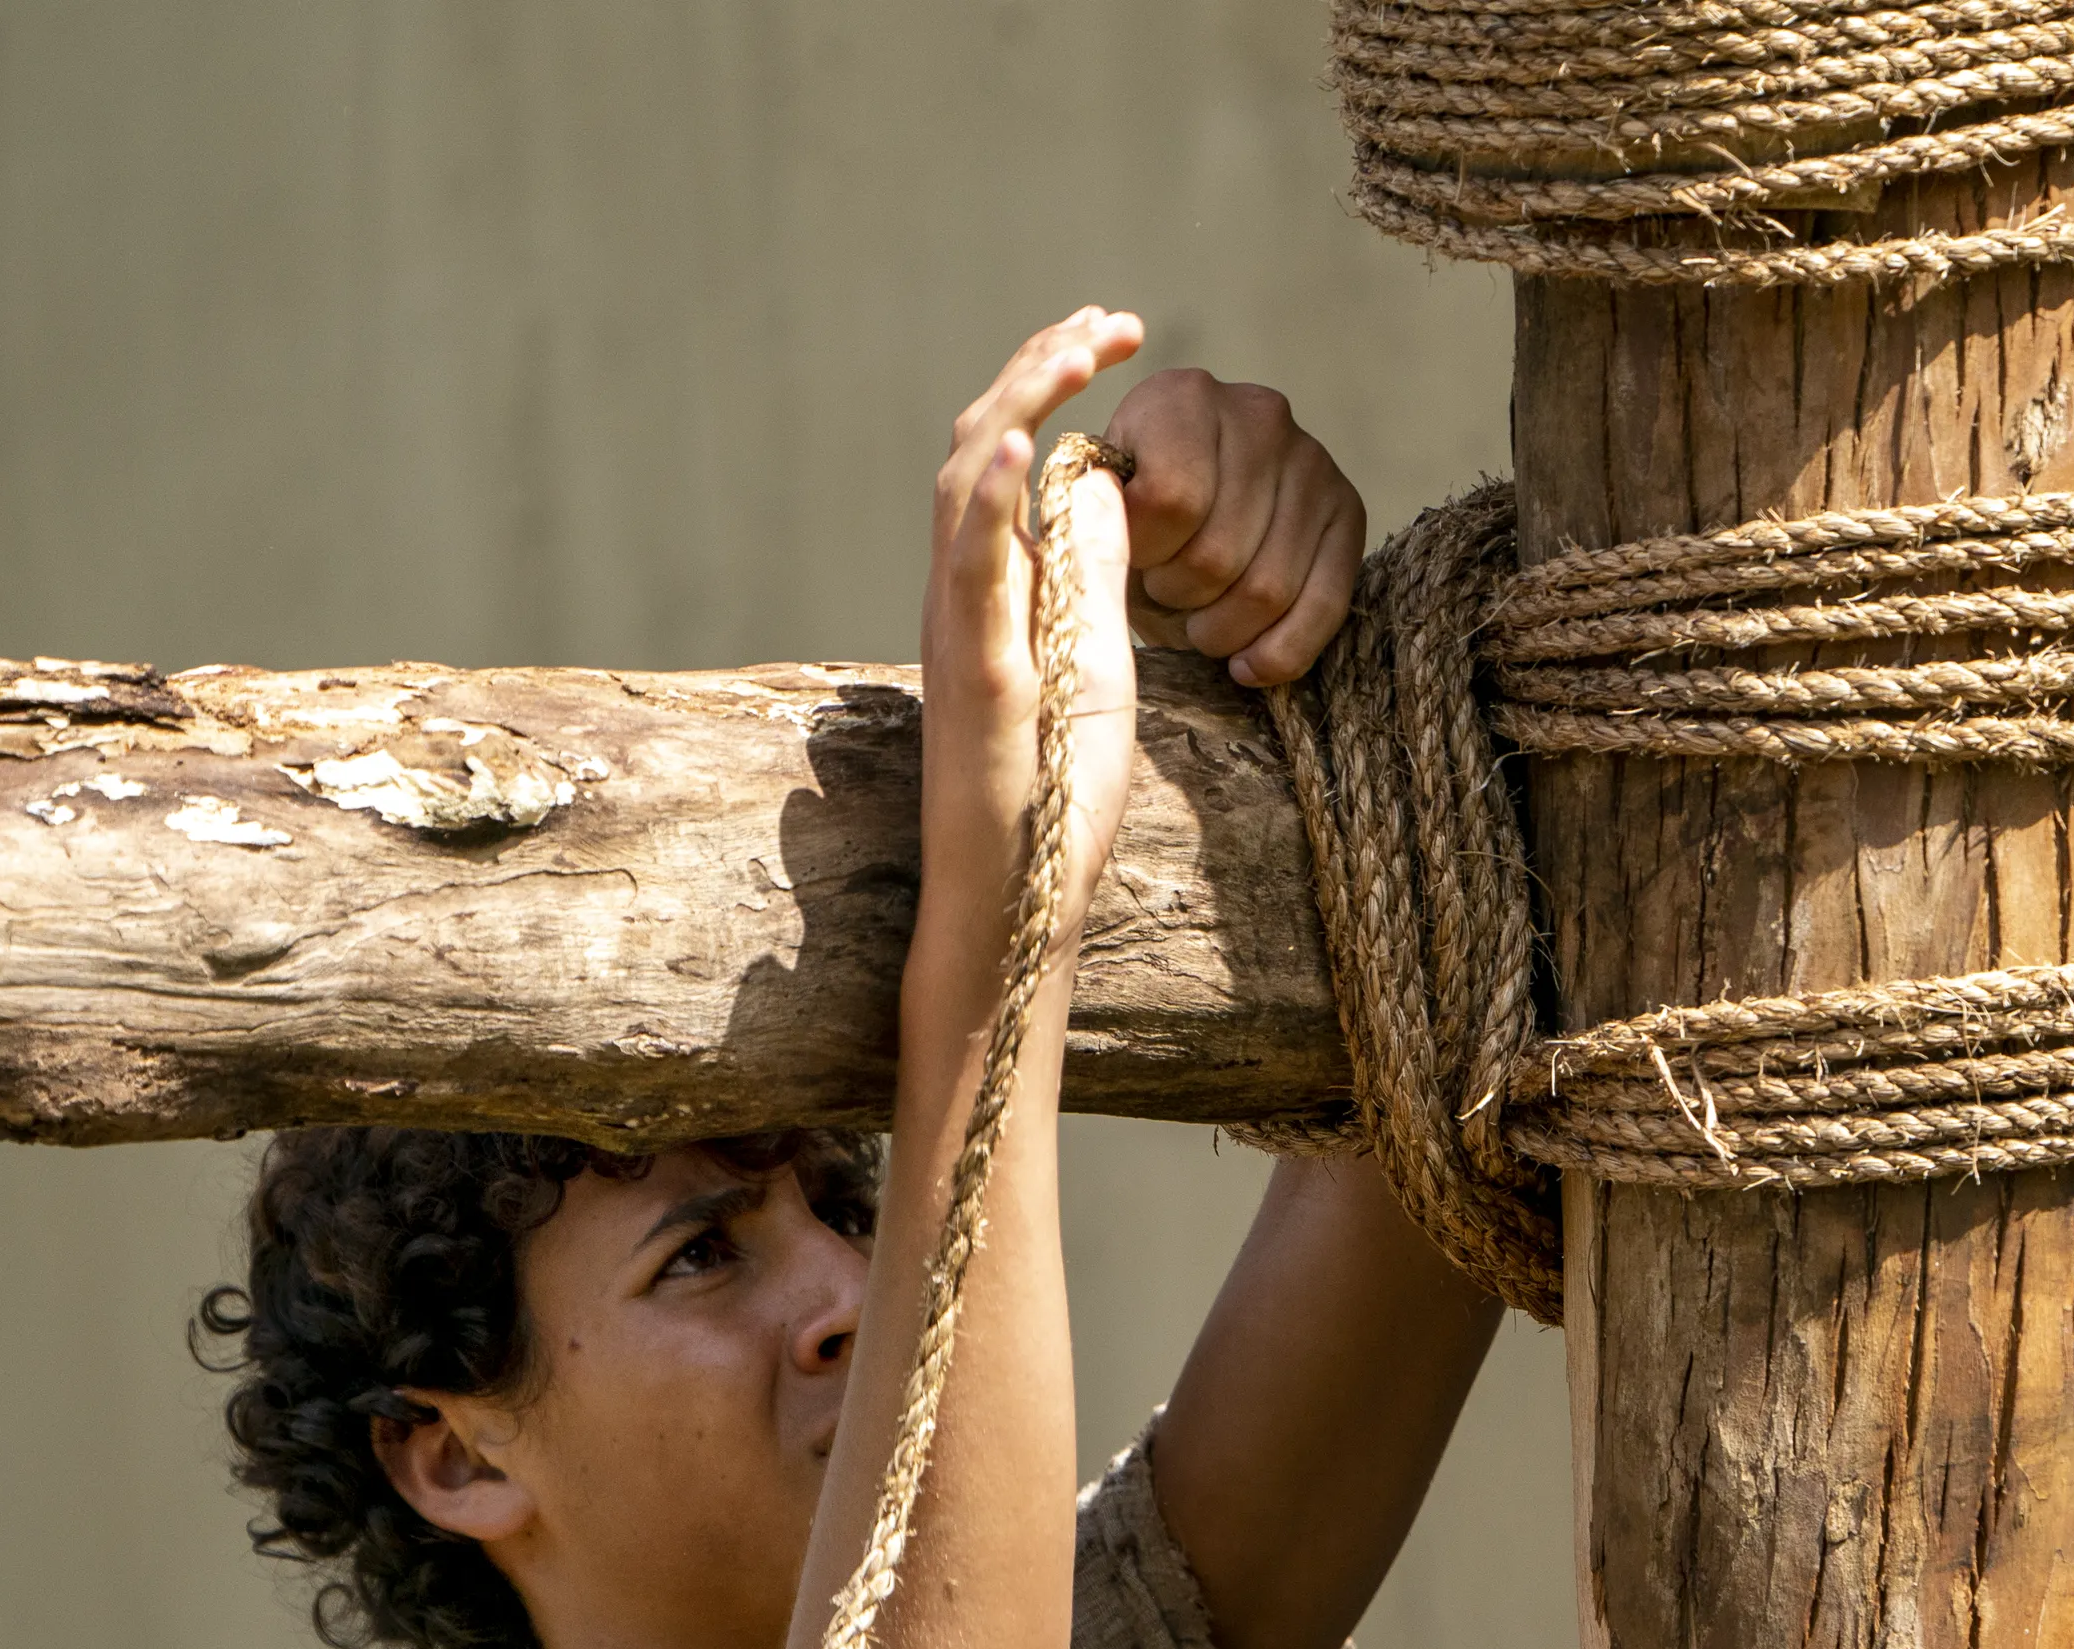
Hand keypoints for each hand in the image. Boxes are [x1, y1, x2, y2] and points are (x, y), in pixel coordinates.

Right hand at [921, 309, 1141, 959]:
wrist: (1014, 906)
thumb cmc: (1056, 800)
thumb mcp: (1098, 664)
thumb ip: (1095, 575)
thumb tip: (1112, 485)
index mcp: (990, 591)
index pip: (1009, 458)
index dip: (1051, 385)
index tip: (1113, 334)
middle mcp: (960, 597)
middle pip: (979, 449)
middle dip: (1038, 368)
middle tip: (1107, 318)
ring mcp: (961, 636)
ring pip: (965, 490)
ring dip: (1019, 406)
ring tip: (1075, 348)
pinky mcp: (978, 682)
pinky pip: (974, 579)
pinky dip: (996, 506)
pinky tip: (1032, 447)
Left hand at [1108, 369, 1368, 686]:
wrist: (1191, 519)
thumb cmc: (1137, 523)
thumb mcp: (1103, 516)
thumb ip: (1099, 526)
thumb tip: (1114, 531)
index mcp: (1180, 398)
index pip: (1173, 501)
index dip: (1145, 555)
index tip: (1131, 560)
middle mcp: (1257, 414)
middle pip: (1219, 554)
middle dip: (1181, 598)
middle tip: (1167, 597)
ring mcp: (1312, 460)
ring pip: (1268, 589)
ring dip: (1222, 630)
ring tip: (1199, 622)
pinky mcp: (1349, 510)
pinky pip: (1324, 606)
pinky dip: (1279, 653)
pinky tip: (1247, 665)